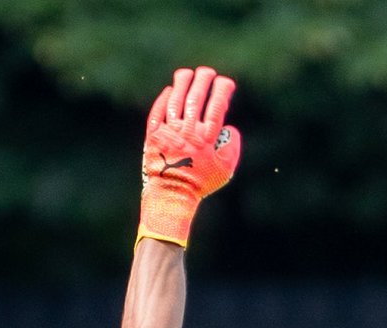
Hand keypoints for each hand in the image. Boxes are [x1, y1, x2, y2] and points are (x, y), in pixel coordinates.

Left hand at [137, 66, 241, 248]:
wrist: (171, 196)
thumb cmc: (199, 184)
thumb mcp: (225, 170)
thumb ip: (232, 148)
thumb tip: (230, 128)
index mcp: (206, 139)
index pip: (216, 107)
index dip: (222, 90)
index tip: (225, 82)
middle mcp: (187, 132)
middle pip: (196, 98)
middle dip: (203, 80)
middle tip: (207, 72)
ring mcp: (169, 132)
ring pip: (176, 100)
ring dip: (182, 83)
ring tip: (187, 73)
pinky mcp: (153, 136)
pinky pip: (158, 111)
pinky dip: (164, 99)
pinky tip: (170, 91)